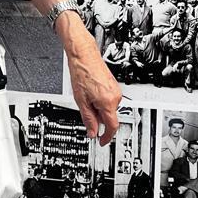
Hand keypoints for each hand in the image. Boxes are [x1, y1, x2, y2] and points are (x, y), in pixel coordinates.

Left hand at [62, 24, 122, 144]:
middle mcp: (116, 97)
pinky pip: (109, 100)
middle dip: (98, 119)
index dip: (107, 137)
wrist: (84, 56)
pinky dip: (100, 102)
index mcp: (108, 102)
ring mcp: (116, 91)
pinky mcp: (114, 86)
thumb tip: (92, 132)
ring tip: (86, 97)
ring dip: (98, 109)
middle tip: (86, 112)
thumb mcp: (81, 101)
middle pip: (109, 117)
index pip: (112, 127)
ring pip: (108, 108)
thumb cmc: (82, 73)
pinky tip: (91, 93)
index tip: (102, 142)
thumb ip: (88, 119)